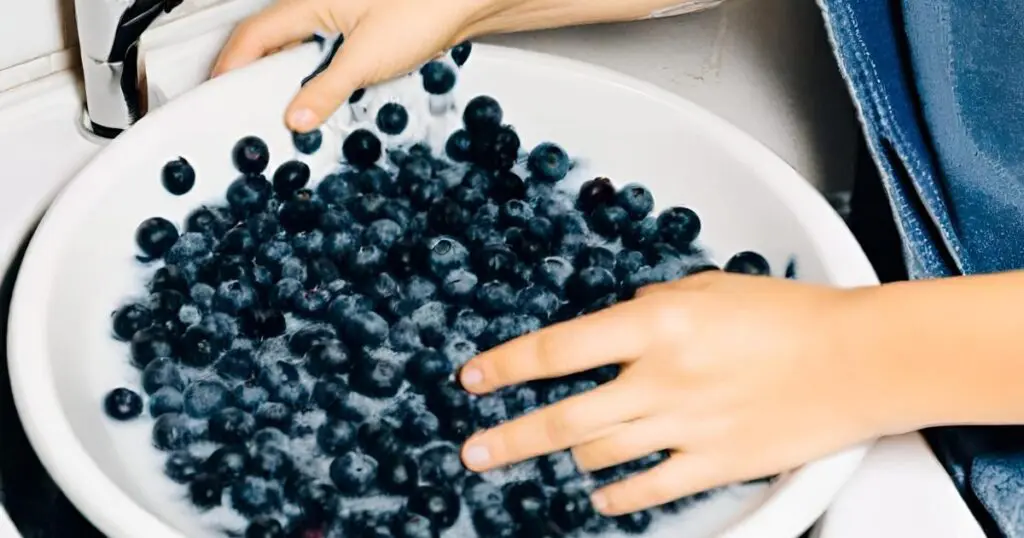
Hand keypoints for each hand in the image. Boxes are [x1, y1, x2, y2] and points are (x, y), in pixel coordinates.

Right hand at [212, 0, 491, 131]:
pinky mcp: (363, 29)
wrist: (466, 1)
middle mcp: (320, 5)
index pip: (252, 36)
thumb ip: (328, 90)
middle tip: (246, 109)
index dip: (229, 66)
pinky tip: (326, 95)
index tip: (217, 94)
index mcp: (309, 3)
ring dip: (289, 78)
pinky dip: (317, 76)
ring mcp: (341, 15)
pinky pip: (325, 52)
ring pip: (299, 47)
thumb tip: (296, 116)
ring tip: (285, 109)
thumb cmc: (424, 10)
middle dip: (255, 75)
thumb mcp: (367, 59)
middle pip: (270, 41)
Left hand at [458, 271, 895, 514]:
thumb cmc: (789, 314)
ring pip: (599, 454)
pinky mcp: (714, 463)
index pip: (559, 349)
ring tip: (552, 455)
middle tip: (473, 450)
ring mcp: (685, 427)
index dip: (507, 365)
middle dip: (509, 437)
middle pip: (564, 417)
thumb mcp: (707, 287)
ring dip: (567, 456)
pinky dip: (615, 495)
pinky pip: (647, 488)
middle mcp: (661, 380)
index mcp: (655, 327)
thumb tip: (618, 324)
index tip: (474, 378)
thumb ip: (652, 308)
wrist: (857, 359)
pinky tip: (600, 496)